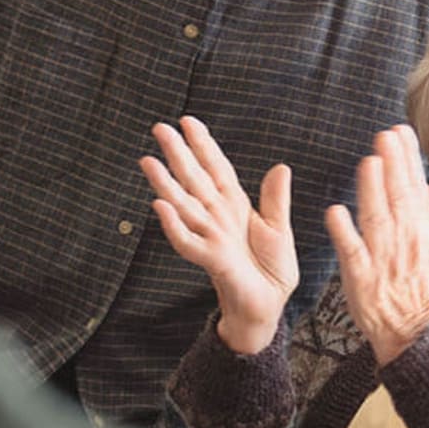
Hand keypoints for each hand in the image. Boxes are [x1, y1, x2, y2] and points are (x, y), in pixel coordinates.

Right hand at [140, 116, 298, 353]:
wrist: (268, 306)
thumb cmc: (270, 271)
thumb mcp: (279, 230)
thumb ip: (276, 200)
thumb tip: (281, 167)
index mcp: (234, 207)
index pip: (216, 169)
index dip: (204, 146)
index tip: (189, 121)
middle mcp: (218, 218)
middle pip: (195, 180)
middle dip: (178, 154)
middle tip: (160, 128)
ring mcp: (212, 238)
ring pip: (184, 205)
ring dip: (166, 184)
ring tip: (148, 161)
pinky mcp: (212, 260)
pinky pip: (188, 242)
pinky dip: (174, 226)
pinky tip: (160, 207)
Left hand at [325, 125, 428, 365]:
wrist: (415, 333)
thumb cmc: (417, 289)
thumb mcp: (427, 249)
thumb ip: (426, 213)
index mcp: (417, 232)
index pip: (413, 188)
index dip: (407, 159)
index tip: (401, 132)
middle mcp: (403, 242)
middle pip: (398, 198)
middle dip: (393, 166)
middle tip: (384, 136)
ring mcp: (383, 260)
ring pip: (378, 220)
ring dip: (373, 191)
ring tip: (368, 162)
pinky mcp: (362, 279)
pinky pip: (353, 253)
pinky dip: (344, 232)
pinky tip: (334, 212)